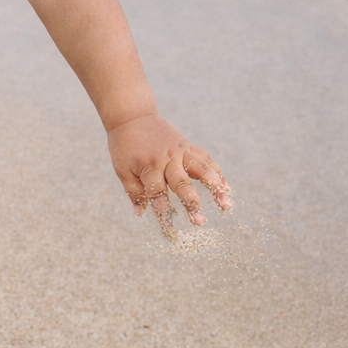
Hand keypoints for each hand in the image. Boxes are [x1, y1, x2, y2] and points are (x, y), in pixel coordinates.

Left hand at [107, 114, 231, 237]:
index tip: (169, 231)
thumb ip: (133, 191)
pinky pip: (205, 159)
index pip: (157, 194)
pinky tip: (225, 187)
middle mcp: (166, 159)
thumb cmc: (124, 145)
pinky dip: (216, 172)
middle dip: (191, 203)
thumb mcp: (122, 168)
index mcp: (149, 167)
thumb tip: (140, 214)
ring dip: (214, 186)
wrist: (132, 115)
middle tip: (200, 222)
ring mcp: (179, 151)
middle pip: (181, 183)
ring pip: (200, 168)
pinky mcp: (187, 145)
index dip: (163, 213)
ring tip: (225, 202)